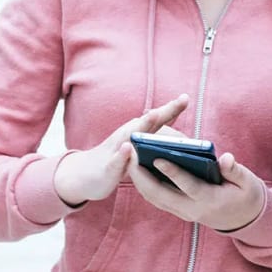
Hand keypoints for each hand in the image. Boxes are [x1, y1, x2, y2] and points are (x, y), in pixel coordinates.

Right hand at [53, 94, 188, 205]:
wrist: (84, 175)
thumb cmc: (118, 159)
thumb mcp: (138, 148)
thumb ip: (156, 141)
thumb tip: (182, 140)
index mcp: (138, 132)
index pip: (159, 119)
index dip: (173, 108)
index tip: (186, 97)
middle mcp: (128, 135)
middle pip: (149, 121)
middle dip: (165, 111)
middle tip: (182, 100)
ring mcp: (117, 149)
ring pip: (131, 136)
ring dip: (143, 125)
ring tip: (155, 114)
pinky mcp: (108, 166)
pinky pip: (116, 161)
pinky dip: (121, 155)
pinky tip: (127, 148)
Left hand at [129, 150, 266, 230]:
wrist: (245, 219)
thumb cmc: (246, 194)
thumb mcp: (247, 181)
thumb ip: (235, 170)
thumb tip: (226, 158)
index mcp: (211, 200)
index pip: (188, 186)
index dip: (173, 172)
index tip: (157, 157)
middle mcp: (193, 209)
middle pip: (162, 195)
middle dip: (143, 177)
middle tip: (131, 155)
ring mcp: (184, 212)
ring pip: (155, 199)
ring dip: (140, 181)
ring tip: (130, 159)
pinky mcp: (179, 211)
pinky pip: (158, 199)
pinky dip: (145, 185)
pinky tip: (138, 170)